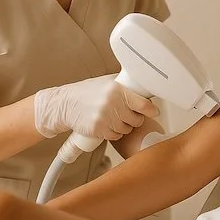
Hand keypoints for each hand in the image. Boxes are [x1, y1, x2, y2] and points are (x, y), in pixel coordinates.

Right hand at [34, 74, 159, 139]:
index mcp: (117, 90)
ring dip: (124, 126)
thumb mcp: (106, 82)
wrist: (65, 104)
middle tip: (127, 114)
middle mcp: (112, 104)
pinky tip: (107, 125)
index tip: (154, 112)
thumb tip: (144, 89)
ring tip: (114, 118)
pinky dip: (114, 133)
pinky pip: (115, 136)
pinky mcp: (98, 130)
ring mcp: (105, 118)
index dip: (151, 110)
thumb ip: (124, 86)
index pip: (143, 104)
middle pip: (137, 120)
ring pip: (127, 130)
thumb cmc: (86, 92)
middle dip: (134, 118)